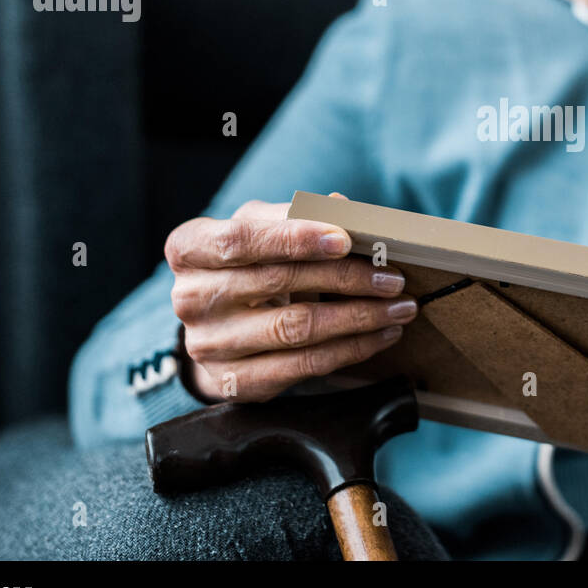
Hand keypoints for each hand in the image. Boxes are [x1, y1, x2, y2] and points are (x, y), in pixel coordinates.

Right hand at [165, 196, 414, 401]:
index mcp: (189, 248)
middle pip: (278, 283)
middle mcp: (189, 297)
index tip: (345, 239)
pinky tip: (381, 335)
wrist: (219, 327)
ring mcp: (208, 344)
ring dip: (359, 318)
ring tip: (398, 307)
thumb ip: (298, 214)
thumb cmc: (248, 264)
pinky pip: (303, 365)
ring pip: (296, 328)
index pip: (241, 240)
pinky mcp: (233, 381)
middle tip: (393, 277)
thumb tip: (343, 206)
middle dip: (346, 278)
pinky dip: (351, 349)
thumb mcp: (262, 228)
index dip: (294, 238)